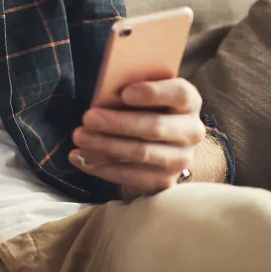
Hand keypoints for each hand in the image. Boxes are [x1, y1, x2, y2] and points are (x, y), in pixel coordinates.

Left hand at [70, 78, 206, 195]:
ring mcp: (181, 159)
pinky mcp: (165, 181)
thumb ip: (128, 90)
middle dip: (118, 123)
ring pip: (142, 153)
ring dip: (105, 146)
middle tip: (88, 118)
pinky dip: (102, 168)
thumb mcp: (138, 93)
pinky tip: (79, 158)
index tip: (125, 93)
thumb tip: (104, 95)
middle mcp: (191, 131)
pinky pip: (132, 177)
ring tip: (79, 137)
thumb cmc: (140, 108)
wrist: (154, 143)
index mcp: (188, 101)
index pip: (179, 93)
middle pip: (156, 126)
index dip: (153, 93)